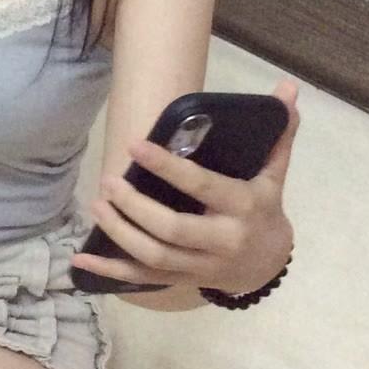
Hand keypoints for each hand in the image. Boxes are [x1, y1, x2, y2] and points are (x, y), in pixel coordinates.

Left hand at [69, 79, 299, 292]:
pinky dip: (109, 272)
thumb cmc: (263, 208)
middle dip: (136, 207)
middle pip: (172, 230)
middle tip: (108, 181)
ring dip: (120, 233)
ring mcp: (199, 266)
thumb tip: (287, 88)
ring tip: (97, 204)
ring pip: (154, 256)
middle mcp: (221, 241)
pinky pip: (142, 279)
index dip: (168, 167)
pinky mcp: (181, 280)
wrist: (268, 263)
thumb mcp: (274, 173)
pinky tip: (80, 261)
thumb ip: (278, 132)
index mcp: (242, 207)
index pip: (202, 186)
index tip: (135, 146)